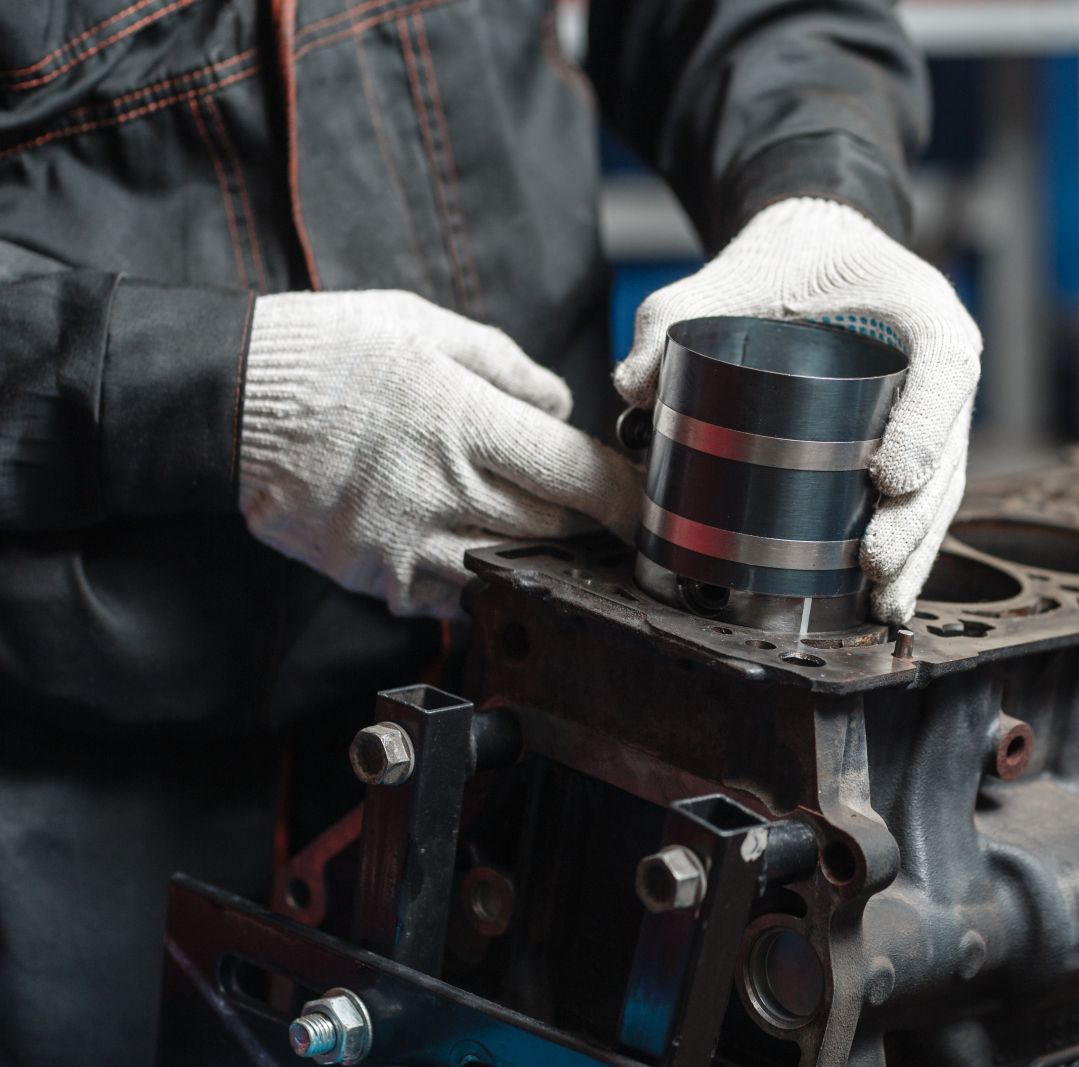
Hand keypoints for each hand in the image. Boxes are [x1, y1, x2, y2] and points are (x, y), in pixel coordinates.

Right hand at [239, 290, 638, 618]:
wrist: (225, 401)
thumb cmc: (327, 352)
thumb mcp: (425, 327)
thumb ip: (507, 368)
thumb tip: (561, 407)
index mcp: (468, 425)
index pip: (579, 477)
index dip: (628, 496)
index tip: (651, 504)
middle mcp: (446, 492)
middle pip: (557, 531)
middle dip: (594, 527)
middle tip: (610, 519)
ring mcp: (409, 544)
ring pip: (511, 570)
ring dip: (541, 559)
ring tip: (554, 540)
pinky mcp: (376, 576)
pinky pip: (449, 595)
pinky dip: (473, 577)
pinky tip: (474, 547)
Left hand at [615, 198, 980, 622]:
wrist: (818, 248)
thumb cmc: (787, 258)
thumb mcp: (728, 272)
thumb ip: (672, 314)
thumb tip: (632, 387)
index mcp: (920, 308)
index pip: (944, 367)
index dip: (925, 428)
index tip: (888, 479)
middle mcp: (942, 363)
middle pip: (950, 449)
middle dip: (916, 517)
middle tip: (872, 561)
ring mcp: (937, 410)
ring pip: (944, 488)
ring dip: (918, 550)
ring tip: (886, 603)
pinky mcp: (918, 442)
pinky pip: (924, 500)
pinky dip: (909, 549)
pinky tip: (885, 598)